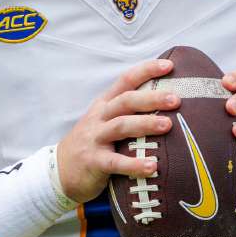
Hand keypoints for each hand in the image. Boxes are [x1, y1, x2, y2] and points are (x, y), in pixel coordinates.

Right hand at [56, 59, 178, 202]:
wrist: (59, 171)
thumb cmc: (93, 144)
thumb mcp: (105, 122)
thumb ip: (128, 113)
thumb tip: (167, 105)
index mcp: (105, 105)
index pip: (125, 80)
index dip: (146, 70)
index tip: (168, 65)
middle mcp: (100, 118)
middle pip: (126, 101)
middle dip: (151, 98)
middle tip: (176, 99)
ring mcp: (95, 139)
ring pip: (120, 126)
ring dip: (145, 124)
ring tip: (168, 125)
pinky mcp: (93, 162)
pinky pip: (115, 162)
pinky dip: (134, 164)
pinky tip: (152, 167)